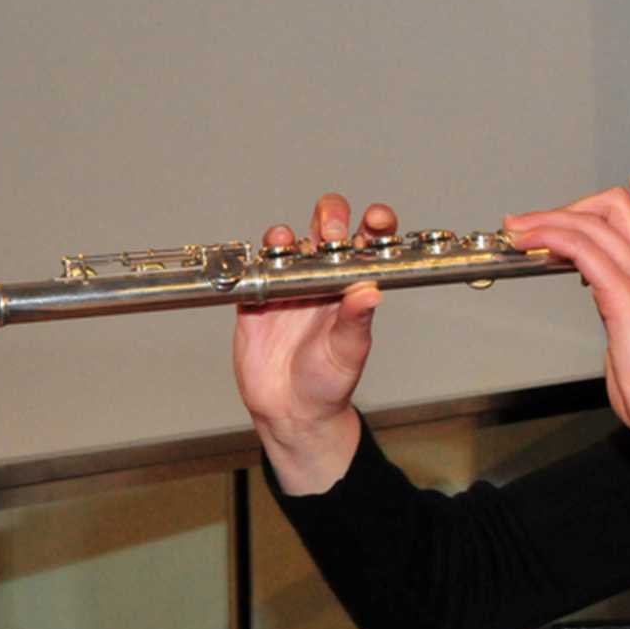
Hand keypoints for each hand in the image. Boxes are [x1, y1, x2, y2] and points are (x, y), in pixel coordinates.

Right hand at [233, 193, 397, 492]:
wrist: (290, 411)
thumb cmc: (329, 381)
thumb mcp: (348, 352)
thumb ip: (356, 321)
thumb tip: (371, 292)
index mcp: (352, 284)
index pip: (368, 242)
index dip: (374, 224)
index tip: (376, 220)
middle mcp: (322, 277)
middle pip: (327, 228)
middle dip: (330, 218)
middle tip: (331, 233)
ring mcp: (288, 284)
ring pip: (287, 243)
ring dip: (288, 236)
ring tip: (289, 243)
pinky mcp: (256, 297)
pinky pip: (253, 269)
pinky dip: (255, 260)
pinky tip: (261, 261)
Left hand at [504, 178, 629, 471]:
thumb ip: (623, 307)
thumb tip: (601, 299)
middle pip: (617, 206)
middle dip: (570, 207)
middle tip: (536, 225)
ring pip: (591, 222)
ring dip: (546, 220)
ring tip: (518, 230)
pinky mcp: (622, 294)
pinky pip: (581, 247)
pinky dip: (549, 237)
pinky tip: (530, 244)